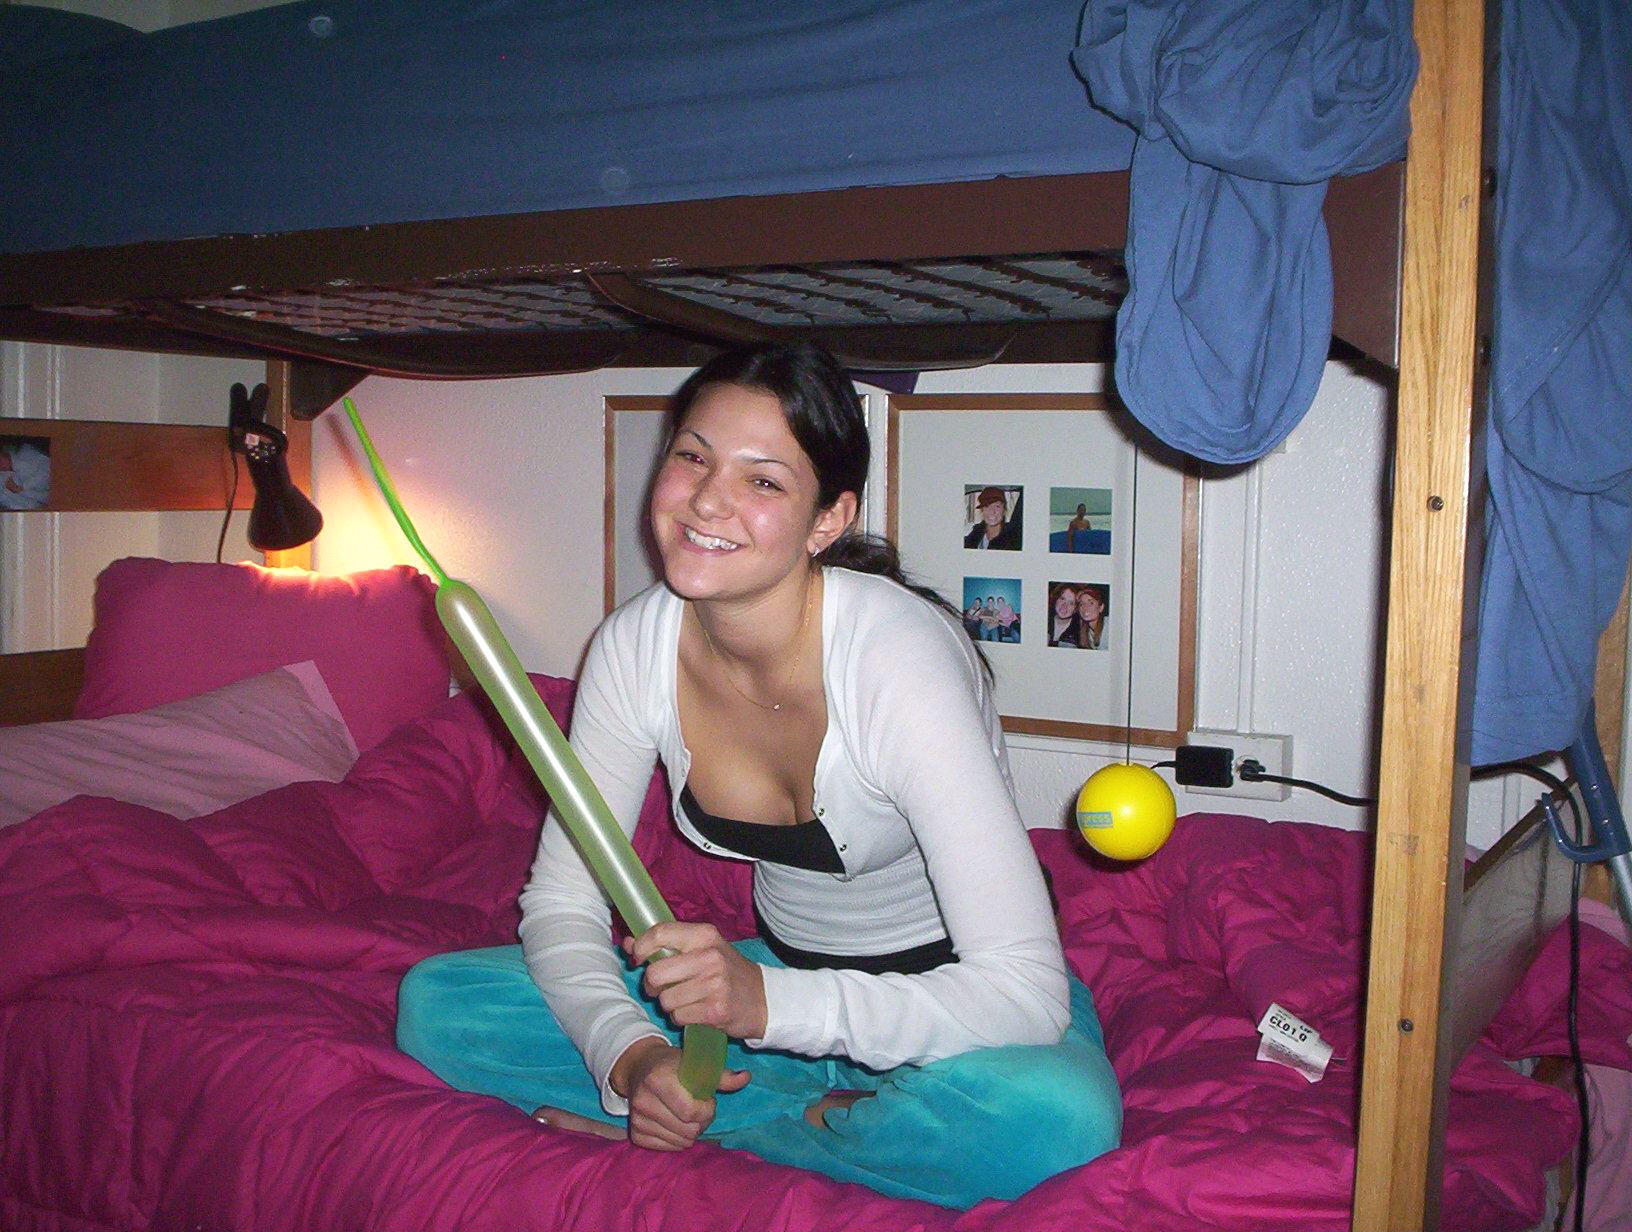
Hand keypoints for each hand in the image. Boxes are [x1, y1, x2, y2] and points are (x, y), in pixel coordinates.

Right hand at [609, 1036, 748, 1149]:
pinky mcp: (635, 1133)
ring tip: (688, 1115)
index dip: (707, 1110)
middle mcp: (643, 1100)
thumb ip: (721, 1074)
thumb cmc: (673, 1064)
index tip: (708, 1100)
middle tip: (700, 1109)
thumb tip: (746, 1077)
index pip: (690, 1112)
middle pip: (687, 1130)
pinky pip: (667, 1148)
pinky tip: (676, 1123)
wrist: (640, 1067)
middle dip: (702, 1122)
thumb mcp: (696, 1062)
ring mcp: (637, 1119)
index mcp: (658, 1079)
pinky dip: (677, 1140)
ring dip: (690, 1132)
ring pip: (679, 1142)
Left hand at [624, 921, 768, 1038]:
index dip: (641, 947)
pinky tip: (696, 1012)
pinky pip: (678, 1017)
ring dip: (669, 1004)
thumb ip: (667, 945)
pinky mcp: (715, 1010)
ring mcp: (714, 984)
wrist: (763, 999)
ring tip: (686, 1000)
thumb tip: (627, 944)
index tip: (637, 958)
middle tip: (661, 987)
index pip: (660, 933)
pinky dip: (681, 1018)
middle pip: (655, 973)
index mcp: (704, 935)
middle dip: (651, 985)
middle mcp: (709, 956)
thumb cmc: (727, 971)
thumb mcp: (702, 949)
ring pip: (665, 999)